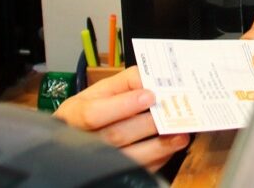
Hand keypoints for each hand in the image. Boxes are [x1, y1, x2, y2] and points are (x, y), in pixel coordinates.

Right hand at [52, 66, 189, 169]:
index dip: (123, 105)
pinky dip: (158, 157)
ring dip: (159, 146)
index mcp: (74, 116)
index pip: (94, 113)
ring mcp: (100, 162)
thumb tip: (149, 79)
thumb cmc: (93, 110)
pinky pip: (140, 169)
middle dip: (147, 124)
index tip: (149, 96)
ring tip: (179, 134)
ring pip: (130, 158)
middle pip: (116, 135)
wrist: (82, 136)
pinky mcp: (117, 173)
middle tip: (171, 112)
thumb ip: (125, 81)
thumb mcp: (101, 90)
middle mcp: (84, 141)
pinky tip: (170, 146)